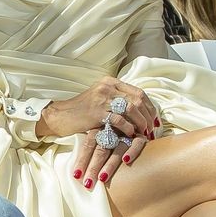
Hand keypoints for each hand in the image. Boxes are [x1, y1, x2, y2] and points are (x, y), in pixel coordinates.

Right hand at [40, 79, 156, 189]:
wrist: (61, 116)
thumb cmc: (82, 111)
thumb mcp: (101, 99)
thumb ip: (118, 100)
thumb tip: (141, 112)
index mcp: (111, 82)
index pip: (139, 92)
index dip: (150, 107)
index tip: (155, 120)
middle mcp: (108, 87)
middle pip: (138, 99)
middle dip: (149, 116)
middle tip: (152, 129)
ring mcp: (102, 98)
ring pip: (131, 108)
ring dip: (141, 122)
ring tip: (143, 133)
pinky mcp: (97, 112)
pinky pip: (119, 119)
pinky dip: (128, 128)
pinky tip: (129, 134)